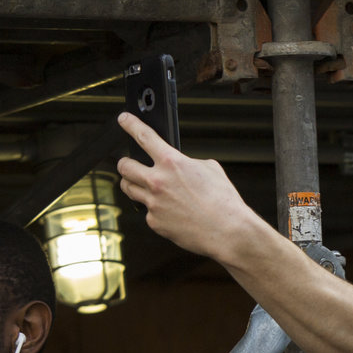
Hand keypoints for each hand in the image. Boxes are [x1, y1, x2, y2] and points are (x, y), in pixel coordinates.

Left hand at [115, 112, 260, 263]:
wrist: (228, 232)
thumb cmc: (224, 202)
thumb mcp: (210, 170)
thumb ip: (188, 163)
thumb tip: (181, 165)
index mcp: (172, 162)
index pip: (143, 136)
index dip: (130, 124)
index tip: (124, 119)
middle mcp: (158, 181)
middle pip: (125, 166)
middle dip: (124, 163)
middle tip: (128, 163)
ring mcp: (154, 203)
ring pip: (128, 188)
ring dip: (131, 184)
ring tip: (142, 186)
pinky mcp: (155, 222)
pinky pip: (148, 212)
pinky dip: (156, 210)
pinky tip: (170, 213)